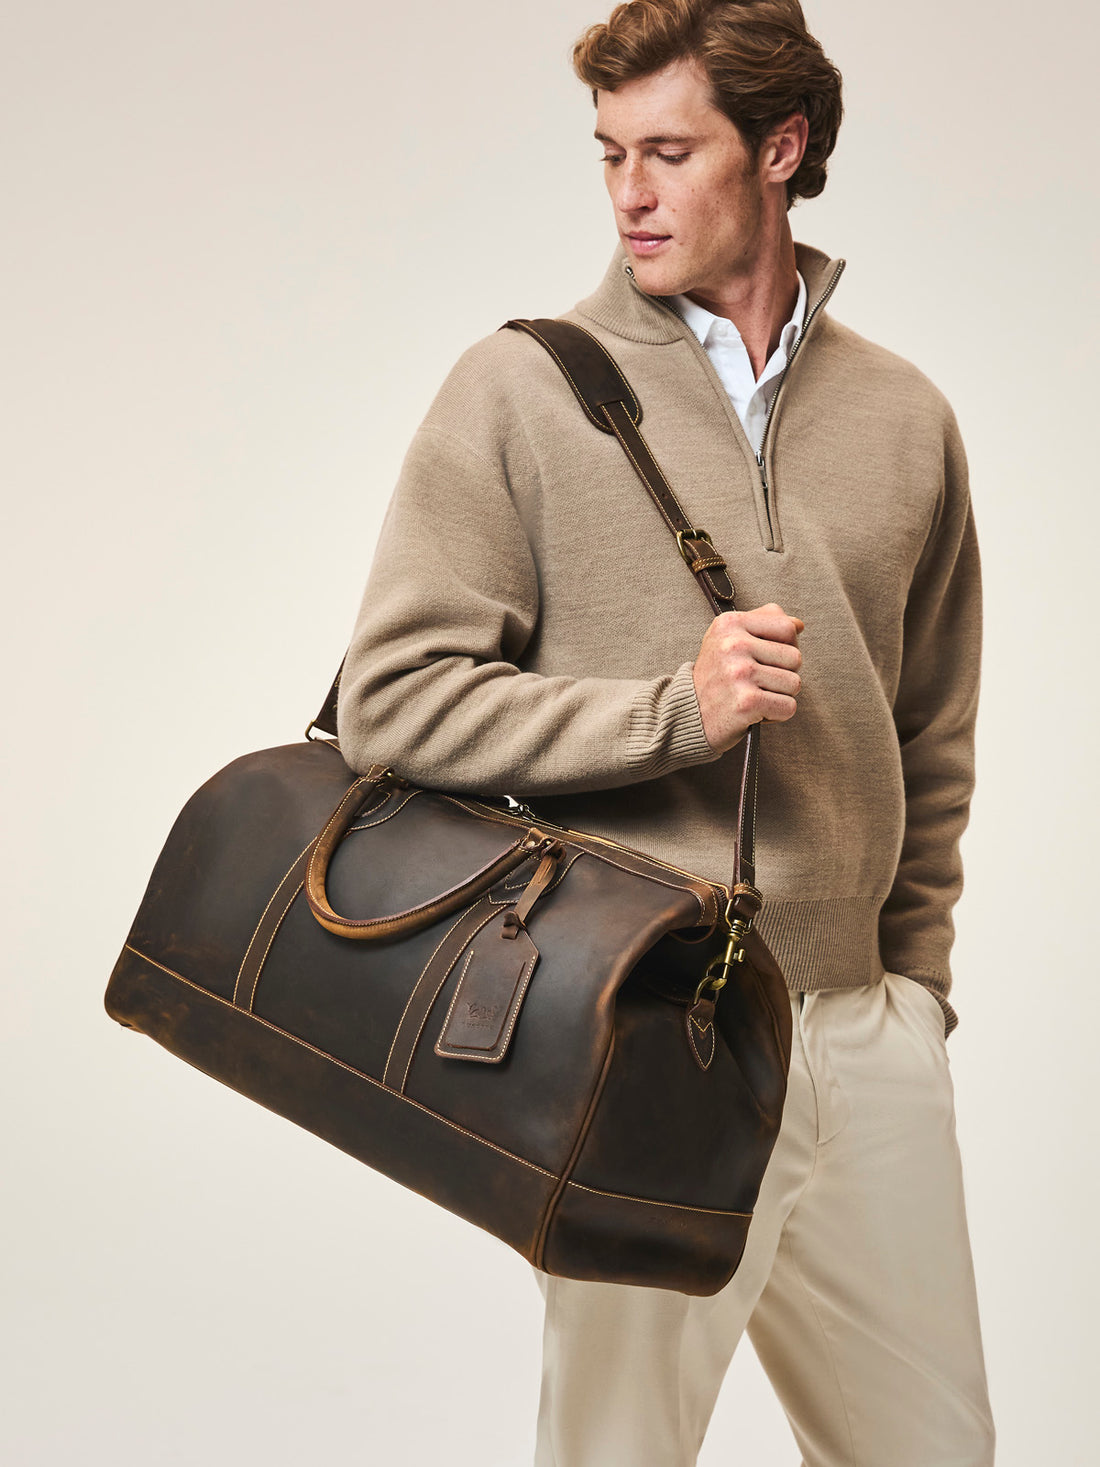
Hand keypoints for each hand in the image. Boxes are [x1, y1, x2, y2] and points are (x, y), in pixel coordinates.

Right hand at [691, 603, 804, 753]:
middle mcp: (733, 644)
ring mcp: (739, 673)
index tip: (764, 659)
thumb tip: (798, 624)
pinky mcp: (747, 702)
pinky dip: (776, 714)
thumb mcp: (728, 638)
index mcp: (729, 623)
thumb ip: (763, 622)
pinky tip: (754, 712)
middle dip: (782, 674)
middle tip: (755, 682)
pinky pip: (789, 707)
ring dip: (779, 696)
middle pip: (795, 658)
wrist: (686, 715)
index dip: (785, 647)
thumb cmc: (715, 676)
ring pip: (794, 683)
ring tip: (753, 695)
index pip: (787, 628)